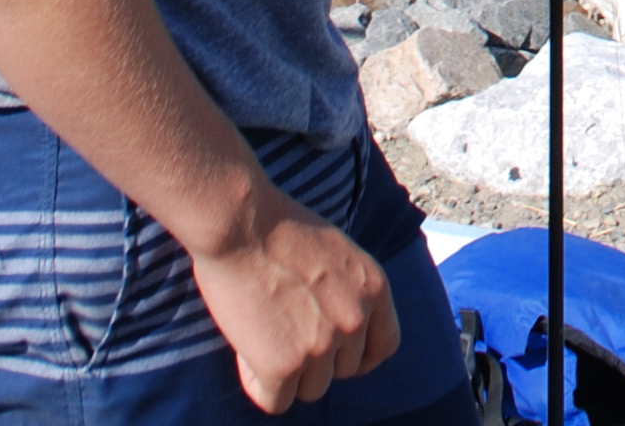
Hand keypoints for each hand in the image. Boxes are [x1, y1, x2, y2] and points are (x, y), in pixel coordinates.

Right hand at [185, 187, 399, 413]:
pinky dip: (259, 384)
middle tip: (282, 334)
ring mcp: (322, 345)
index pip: (384, 347)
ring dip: (287, 374)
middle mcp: (356, 320)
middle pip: (342, 372)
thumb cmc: (276, 229)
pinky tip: (246, 355)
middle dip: (315, 361)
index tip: (333, 355)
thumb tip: (339, 330)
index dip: (358, 357)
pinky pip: (276, 401)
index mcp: (374, 289)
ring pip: (311, 389)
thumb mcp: (337, 253)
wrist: (240, 222)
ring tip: (261, 336)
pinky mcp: (285, 365)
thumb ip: (346, 292)